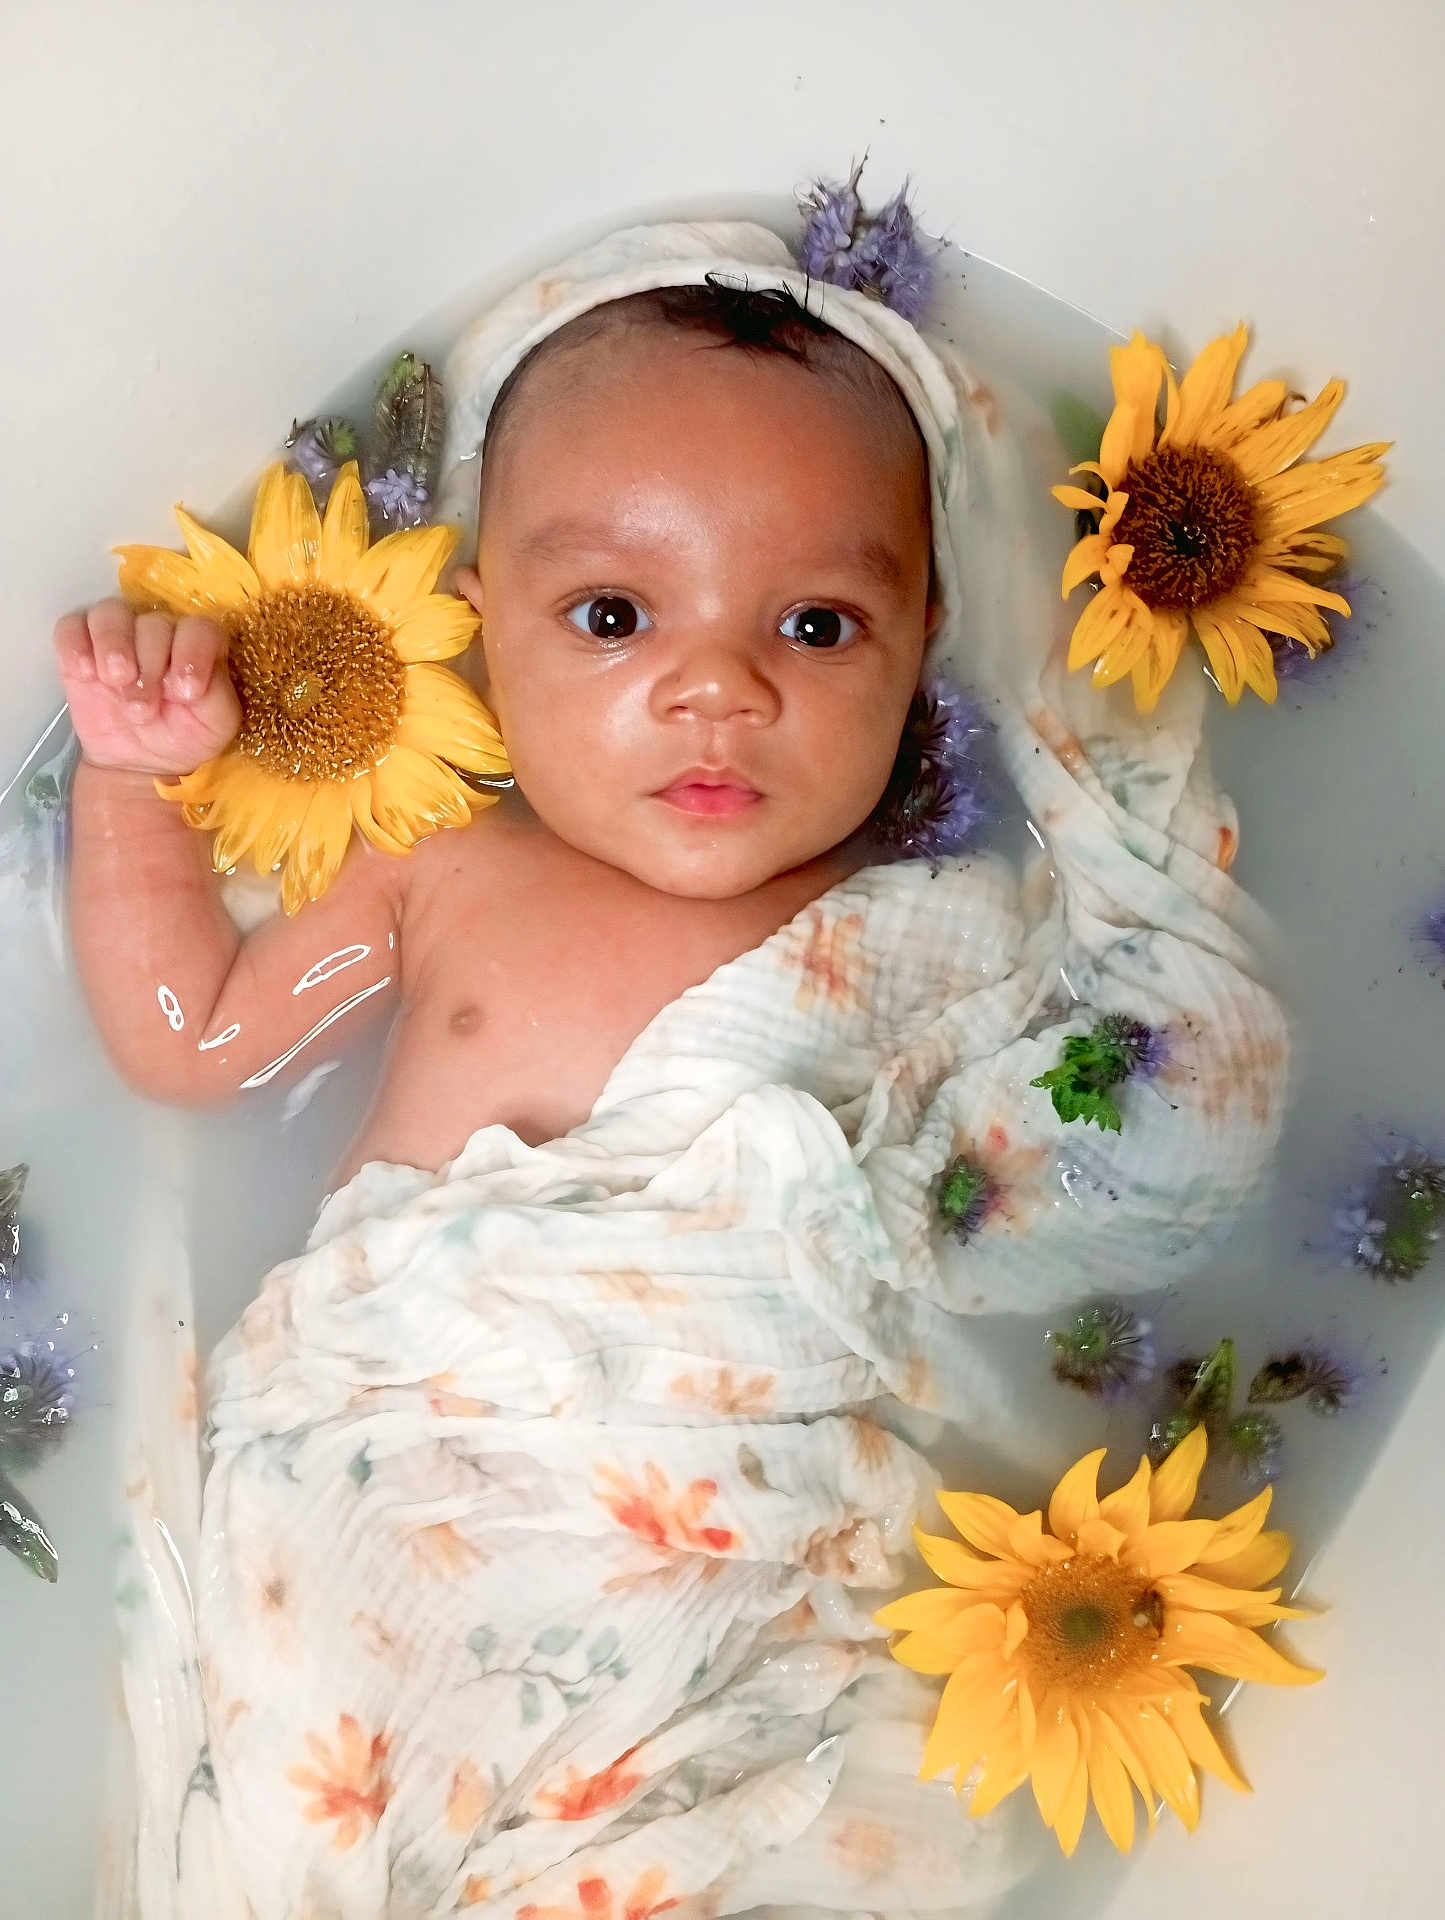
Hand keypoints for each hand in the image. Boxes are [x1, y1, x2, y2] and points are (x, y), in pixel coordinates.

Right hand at [53, 600, 240, 774]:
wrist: (139, 761)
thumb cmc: (184, 737)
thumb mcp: (215, 727)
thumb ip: (216, 698)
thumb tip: (192, 681)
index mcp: (197, 646)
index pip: (198, 628)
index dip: (191, 653)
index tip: (184, 692)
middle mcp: (159, 633)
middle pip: (153, 624)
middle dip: (149, 664)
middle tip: (143, 707)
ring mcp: (117, 637)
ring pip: (110, 613)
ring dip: (113, 645)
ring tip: (116, 681)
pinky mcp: (81, 648)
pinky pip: (71, 627)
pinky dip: (75, 646)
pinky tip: (86, 674)